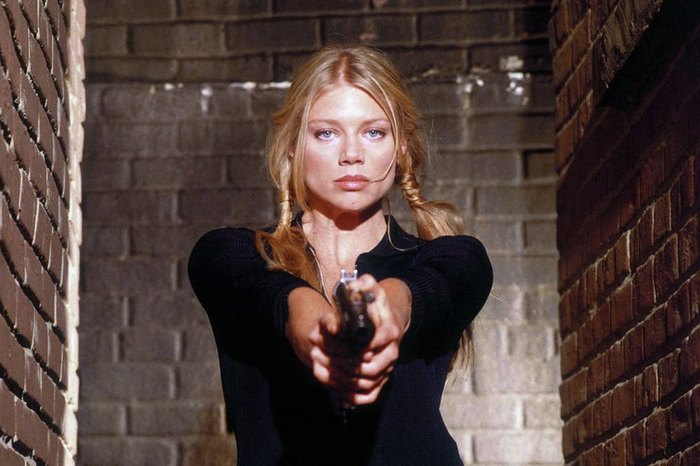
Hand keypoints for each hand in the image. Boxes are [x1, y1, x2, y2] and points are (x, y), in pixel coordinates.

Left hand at [308, 275, 410, 405]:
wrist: (390, 319)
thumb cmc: (377, 306)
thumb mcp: (372, 291)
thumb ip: (365, 285)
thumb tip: (358, 282)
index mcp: (390, 332)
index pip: (376, 344)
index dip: (360, 348)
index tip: (341, 347)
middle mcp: (391, 353)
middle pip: (372, 369)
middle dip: (346, 366)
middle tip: (323, 359)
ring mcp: (387, 368)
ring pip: (369, 384)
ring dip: (346, 381)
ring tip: (324, 372)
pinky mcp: (382, 379)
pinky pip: (370, 395)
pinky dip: (354, 397)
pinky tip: (338, 394)